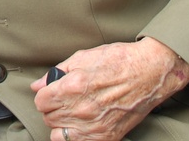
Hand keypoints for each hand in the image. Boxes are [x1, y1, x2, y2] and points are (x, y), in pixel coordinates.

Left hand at [30, 38, 188, 140]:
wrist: (151, 72)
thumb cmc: (119, 60)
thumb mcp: (83, 57)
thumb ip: (57, 73)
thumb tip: (37, 84)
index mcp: (73, 87)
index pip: (40, 102)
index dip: (44, 95)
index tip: (50, 92)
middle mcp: (82, 109)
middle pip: (48, 118)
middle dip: (51, 108)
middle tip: (63, 99)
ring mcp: (95, 125)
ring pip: (59, 133)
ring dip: (61, 123)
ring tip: (71, 112)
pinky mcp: (107, 136)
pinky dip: (75, 135)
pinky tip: (80, 124)